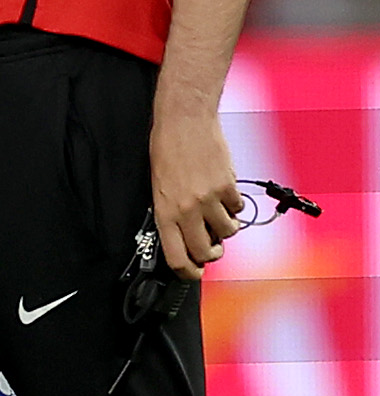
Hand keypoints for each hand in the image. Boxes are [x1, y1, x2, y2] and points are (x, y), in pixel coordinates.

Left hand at [151, 108, 244, 276]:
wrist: (184, 122)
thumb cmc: (167, 150)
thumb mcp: (158, 186)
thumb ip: (170, 212)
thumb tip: (183, 234)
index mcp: (164, 211)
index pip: (176, 256)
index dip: (187, 271)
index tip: (193, 272)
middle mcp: (186, 209)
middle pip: (205, 251)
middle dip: (210, 254)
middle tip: (211, 248)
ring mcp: (209, 199)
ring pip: (227, 232)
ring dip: (225, 227)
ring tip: (218, 214)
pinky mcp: (228, 187)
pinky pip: (238, 209)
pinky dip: (234, 206)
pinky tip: (224, 194)